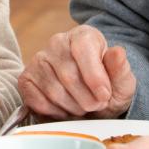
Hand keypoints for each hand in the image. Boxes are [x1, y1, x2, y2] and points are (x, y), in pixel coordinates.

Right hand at [18, 24, 134, 118]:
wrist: (91, 100)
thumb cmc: (107, 88)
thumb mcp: (122, 82)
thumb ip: (120, 69)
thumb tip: (117, 52)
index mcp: (83, 36)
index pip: (83, 49)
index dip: (94, 77)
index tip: (105, 96)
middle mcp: (57, 42)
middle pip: (68, 75)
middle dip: (86, 99)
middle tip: (96, 105)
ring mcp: (39, 60)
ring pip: (53, 91)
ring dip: (72, 107)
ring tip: (82, 107)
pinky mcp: (26, 79)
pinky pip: (37, 101)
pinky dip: (55, 112)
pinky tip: (65, 109)